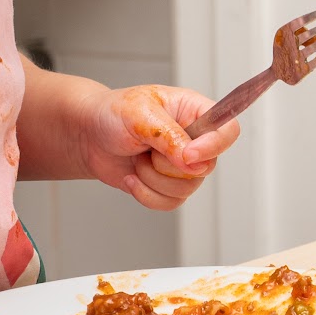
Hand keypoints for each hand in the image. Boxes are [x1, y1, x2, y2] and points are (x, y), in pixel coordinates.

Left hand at [81, 85, 240, 210]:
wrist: (87, 137)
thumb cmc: (112, 115)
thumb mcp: (140, 115)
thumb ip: (170, 136)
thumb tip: (192, 161)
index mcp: (195, 111)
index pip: (227, 131)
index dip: (214, 146)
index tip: (187, 155)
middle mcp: (194, 139)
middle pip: (207, 167)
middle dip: (168, 165)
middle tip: (146, 150)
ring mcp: (183, 165)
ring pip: (187, 189)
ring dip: (153, 179)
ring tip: (137, 160)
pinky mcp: (168, 185)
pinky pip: (171, 202)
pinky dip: (147, 194)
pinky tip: (133, 177)